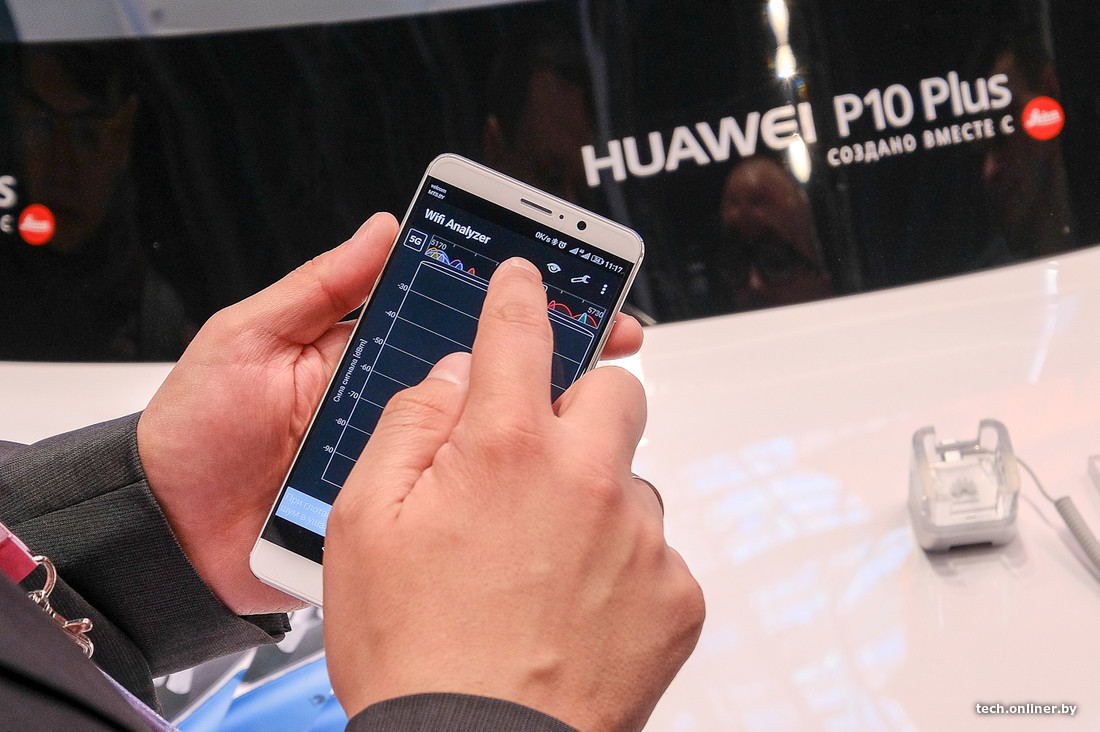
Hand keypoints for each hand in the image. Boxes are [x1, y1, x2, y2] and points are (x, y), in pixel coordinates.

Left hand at [136, 215, 643, 614]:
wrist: (168, 530)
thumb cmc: (197, 428)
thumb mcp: (248, 337)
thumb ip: (318, 287)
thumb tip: (384, 227)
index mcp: (365, 355)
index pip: (449, 317)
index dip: (506, 301)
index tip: (564, 284)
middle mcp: (392, 406)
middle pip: (480, 377)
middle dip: (545, 358)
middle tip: (610, 339)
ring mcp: (396, 461)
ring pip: (472, 438)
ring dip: (525, 423)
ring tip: (584, 403)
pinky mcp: (390, 513)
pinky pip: (443, 497)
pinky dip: (485, 487)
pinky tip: (529, 474)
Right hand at [324, 258, 703, 730]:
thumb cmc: (413, 652)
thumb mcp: (365, 525)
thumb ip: (412, 426)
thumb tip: (455, 376)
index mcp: (506, 449)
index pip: (519, 332)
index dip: (518, 296)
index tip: (526, 279)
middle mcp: (587, 478)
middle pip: (613, 391)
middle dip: (578, 405)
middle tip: (537, 454)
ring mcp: (641, 537)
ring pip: (631, 479)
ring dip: (595, 498)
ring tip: (542, 566)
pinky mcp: (677, 594)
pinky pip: (654, 550)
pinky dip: (620, 565)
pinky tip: (574, 609)